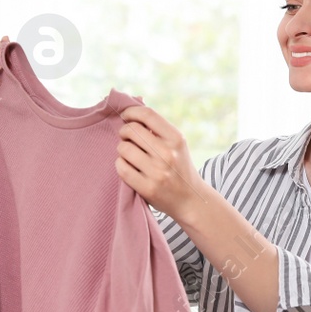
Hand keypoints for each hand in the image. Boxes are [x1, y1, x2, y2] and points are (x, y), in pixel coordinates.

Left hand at [116, 106, 206, 222]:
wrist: (190, 199)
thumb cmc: (178, 167)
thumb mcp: (176, 144)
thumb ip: (158, 129)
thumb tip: (132, 112)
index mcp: (176, 138)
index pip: (147, 115)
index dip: (131, 112)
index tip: (125, 116)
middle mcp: (168, 154)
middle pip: (132, 130)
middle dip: (124, 132)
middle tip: (126, 138)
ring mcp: (157, 172)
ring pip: (124, 148)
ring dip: (122, 149)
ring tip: (129, 154)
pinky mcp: (148, 188)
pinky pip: (121, 168)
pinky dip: (120, 164)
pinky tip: (127, 166)